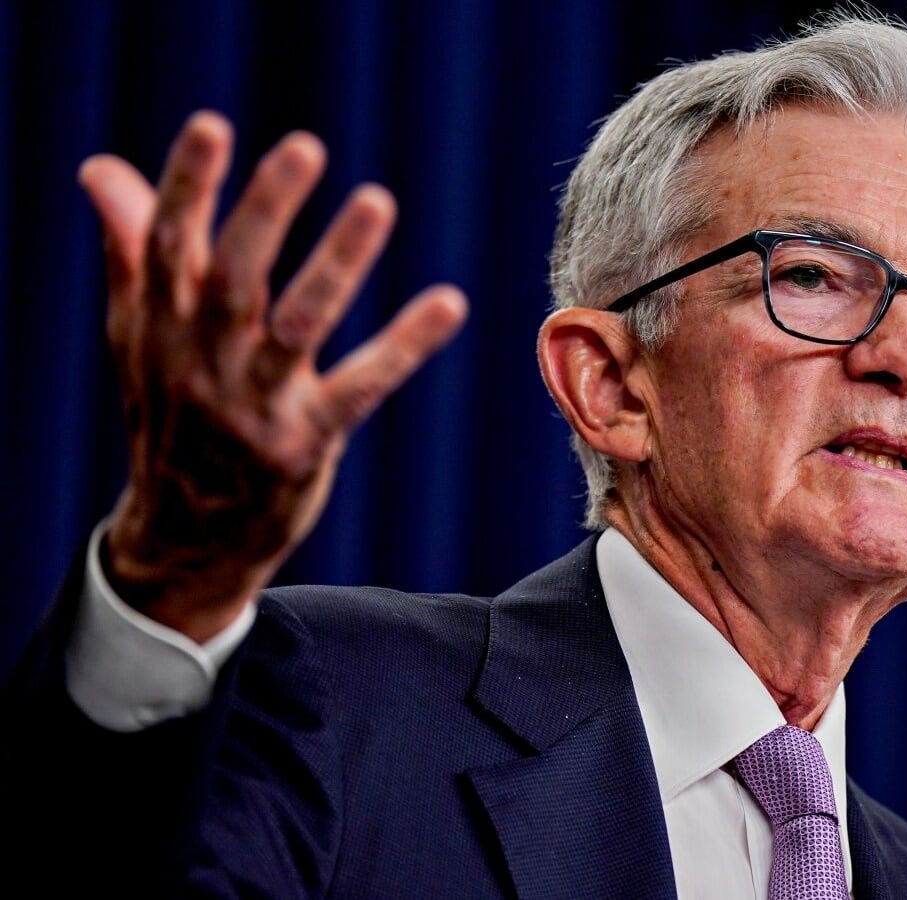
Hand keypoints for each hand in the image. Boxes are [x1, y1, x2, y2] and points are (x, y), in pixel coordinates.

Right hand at [83, 110, 467, 641]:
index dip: (187, 185)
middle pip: (233, 277)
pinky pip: (362, 386)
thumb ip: (132, 250)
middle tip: (305, 145)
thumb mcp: (139, 339)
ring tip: (376, 199)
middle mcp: (202, 362)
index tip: (211, 126)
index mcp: (159, 328)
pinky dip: (405, 344)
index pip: (167, 245)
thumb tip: (101, 168)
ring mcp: (255, 406)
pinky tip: (449, 303)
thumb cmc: (172, 418)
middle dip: (264, 210)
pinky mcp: (306, 444)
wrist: (185, 538)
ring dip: (337, 262)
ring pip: (297, 325)